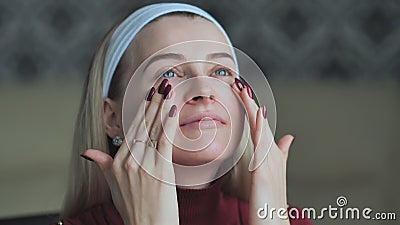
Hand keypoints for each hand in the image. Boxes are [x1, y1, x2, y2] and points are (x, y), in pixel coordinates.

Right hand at [81, 80, 178, 224]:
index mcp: (117, 163)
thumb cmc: (132, 208)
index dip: (141, 110)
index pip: (131, 129)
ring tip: (168, 90)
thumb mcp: (112, 185)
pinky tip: (173, 110)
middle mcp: (128, 161)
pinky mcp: (160, 171)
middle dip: (152, 102)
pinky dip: (168, 125)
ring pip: (153, 130)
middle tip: (161, 83)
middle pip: (142, 125)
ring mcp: (143, 166)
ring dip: (162, 108)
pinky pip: (164, 142)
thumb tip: (86, 152)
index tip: (148, 94)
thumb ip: (102, 164)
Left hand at [232, 79, 294, 224]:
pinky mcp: (265, 170)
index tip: (240, 91)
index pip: (257, 125)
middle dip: (248, 102)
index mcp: (268, 155)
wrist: (273, 222)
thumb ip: (280, 154)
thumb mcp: (272, 174)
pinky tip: (258, 112)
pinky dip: (261, 128)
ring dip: (252, 108)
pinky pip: (263, 145)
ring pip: (260, 128)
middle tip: (238, 81)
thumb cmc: (269, 201)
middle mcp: (271, 154)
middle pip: (259, 122)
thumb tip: (288, 137)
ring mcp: (269, 161)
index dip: (250, 108)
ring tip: (243, 89)